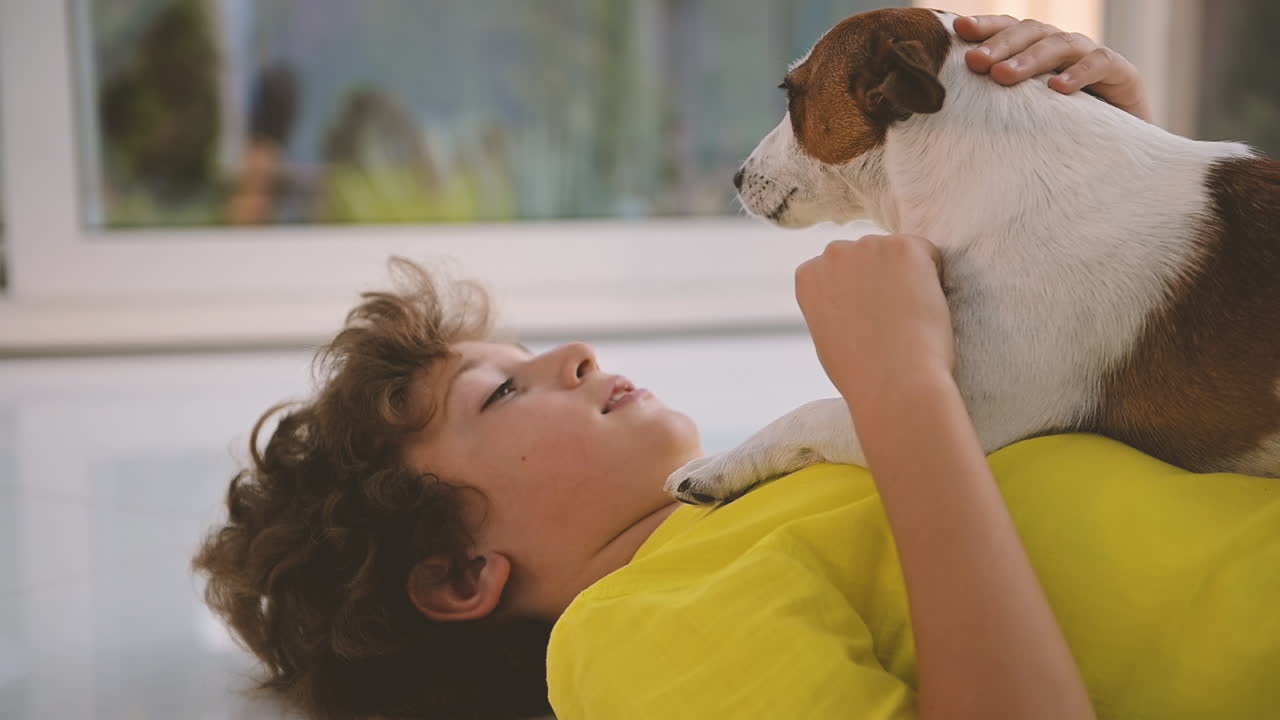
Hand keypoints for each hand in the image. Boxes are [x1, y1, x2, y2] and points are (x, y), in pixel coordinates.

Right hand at [795, 235, 953, 407]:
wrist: (893, 382)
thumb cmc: (861, 372)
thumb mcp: (828, 334)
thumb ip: (834, 305)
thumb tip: (856, 296)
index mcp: (809, 276)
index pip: (840, 270)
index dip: (859, 295)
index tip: (868, 320)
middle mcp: (834, 254)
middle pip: (867, 255)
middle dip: (881, 278)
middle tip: (891, 318)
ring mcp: (869, 247)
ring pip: (897, 253)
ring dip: (907, 276)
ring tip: (907, 317)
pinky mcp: (904, 248)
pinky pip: (927, 254)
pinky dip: (933, 277)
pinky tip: (923, 306)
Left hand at [955, 15, 1152, 122]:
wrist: (1117, 151)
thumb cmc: (1062, 133)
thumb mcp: (1025, 116)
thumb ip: (995, 106)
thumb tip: (946, 107)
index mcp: (1038, 52)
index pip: (1010, 29)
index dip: (986, 26)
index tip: (958, 29)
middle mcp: (1063, 48)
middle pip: (1030, 32)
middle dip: (1000, 45)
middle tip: (975, 62)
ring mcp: (1092, 57)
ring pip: (1060, 44)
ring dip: (1030, 59)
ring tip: (1003, 75)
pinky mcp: (1122, 74)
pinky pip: (1100, 64)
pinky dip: (1079, 73)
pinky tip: (1058, 88)